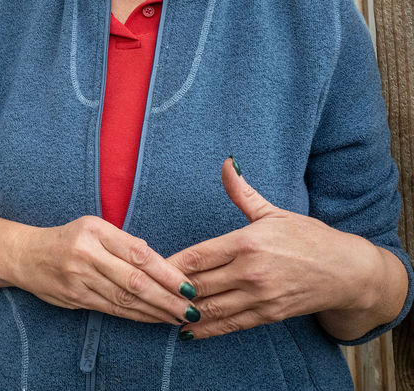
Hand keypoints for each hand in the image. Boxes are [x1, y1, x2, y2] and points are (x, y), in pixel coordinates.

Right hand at [13, 215, 198, 324]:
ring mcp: (78, 277)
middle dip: (166, 297)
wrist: (24, 254)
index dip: (166, 272)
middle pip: (134, 280)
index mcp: (95, 230)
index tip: (187, 285)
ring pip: (124, 299)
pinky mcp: (74, 297)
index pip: (138, 253)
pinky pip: (111, 309)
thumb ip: (123, 243)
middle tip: (190, 308)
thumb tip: (161, 264)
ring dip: (155, 311)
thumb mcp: (93, 228)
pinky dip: (136, 316)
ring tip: (178, 317)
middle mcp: (86, 253)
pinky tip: (152, 319)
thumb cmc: (67, 239)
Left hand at [167, 158, 381, 339]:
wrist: (348, 272)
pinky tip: (187, 331)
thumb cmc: (308, 238)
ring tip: (160, 311)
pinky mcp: (268, 315)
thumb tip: (227, 163)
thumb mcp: (273, 212)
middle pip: (199, 284)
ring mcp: (259, 297)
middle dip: (172, 289)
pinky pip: (230, 324)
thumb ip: (243, 193)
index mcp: (247, 242)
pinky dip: (206, 329)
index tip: (150, 265)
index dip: (171, 263)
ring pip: (211, 308)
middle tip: (147, 289)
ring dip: (183, 312)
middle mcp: (250, 272)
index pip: (198, 255)